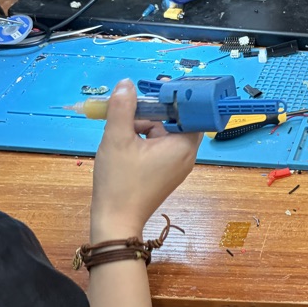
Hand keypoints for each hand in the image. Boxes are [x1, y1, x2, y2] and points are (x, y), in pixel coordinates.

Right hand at [91, 79, 201, 241]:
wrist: (115, 222)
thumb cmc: (119, 181)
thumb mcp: (117, 138)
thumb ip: (122, 107)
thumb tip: (127, 84)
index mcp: (183, 145)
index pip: (192, 111)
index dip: (175, 97)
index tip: (157, 86)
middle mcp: (187, 155)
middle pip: (175, 120)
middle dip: (151, 112)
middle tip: (128, 109)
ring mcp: (177, 166)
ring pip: (164, 133)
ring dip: (143, 126)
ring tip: (120, 132)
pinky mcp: (166, 174)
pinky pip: (160, 147)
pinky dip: (144, 141)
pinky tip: (124, 144)